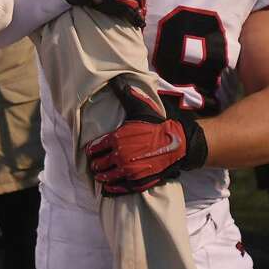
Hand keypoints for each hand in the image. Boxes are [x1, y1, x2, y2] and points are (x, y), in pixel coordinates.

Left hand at [85, 75, 206, 194]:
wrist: (177, 144)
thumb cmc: (157, 126)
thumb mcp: (140, 109)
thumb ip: (126, 95)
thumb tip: (117, 79)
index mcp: (116, 138)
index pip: (94, 148)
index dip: (91, 151)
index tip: (91, 152)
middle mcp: (119, 156)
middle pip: (98, 164)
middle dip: (95, 165)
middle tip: (95, 165)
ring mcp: (128, 171)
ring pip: (106, 178)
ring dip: (102, 177)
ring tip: (101, 176)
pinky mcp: (138, 182)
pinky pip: (119, 188)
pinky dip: (112, 189)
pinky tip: (108, 188)